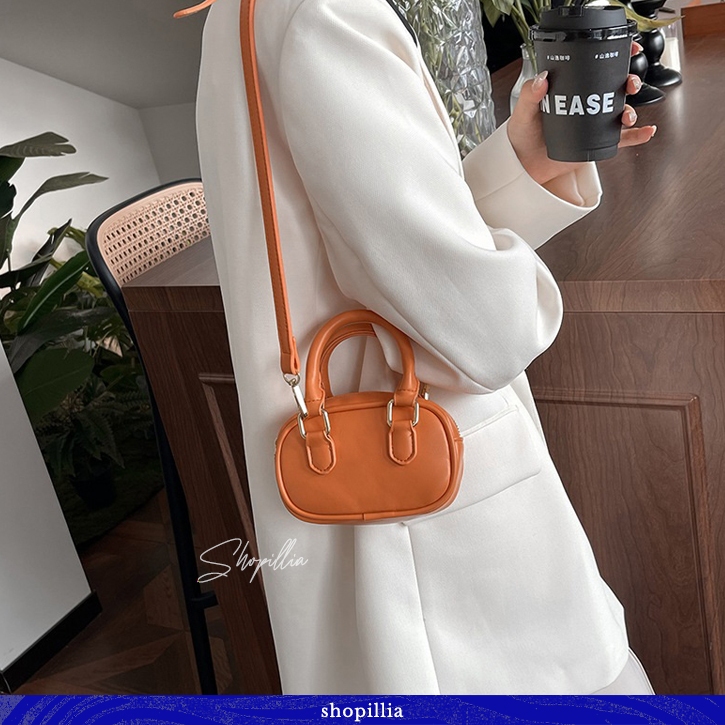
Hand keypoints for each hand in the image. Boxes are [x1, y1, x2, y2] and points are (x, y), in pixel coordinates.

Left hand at [507, 40, 656, 186]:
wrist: (522, 165)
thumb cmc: (521, 137)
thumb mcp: (523, 113)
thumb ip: (530, 95)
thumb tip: (542, 79)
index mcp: (571, 91)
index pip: (596, 69)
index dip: (615, 58)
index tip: (629, 52)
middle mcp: (585, 105)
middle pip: (614, 89)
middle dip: (629, 82)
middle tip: (629, 84)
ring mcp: (591, 125)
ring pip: (619, 113)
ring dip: (630, 110)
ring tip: (628, 115)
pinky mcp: (594, 144)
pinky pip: (619, 140)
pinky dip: (635, 136)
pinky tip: (647, 132)